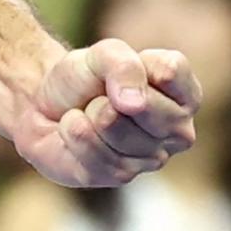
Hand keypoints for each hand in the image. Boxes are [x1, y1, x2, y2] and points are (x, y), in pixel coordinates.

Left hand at [18, 39, 200, 188]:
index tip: (119, 68)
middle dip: (109, 93)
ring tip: (88, 112)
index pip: (170, 72)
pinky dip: (74, 132)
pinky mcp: (120, 176)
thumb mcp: (102, 54)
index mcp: (185, 96)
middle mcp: (178, 131)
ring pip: (116, 129)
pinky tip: (75, 129)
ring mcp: (152, 158)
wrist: (45, 105)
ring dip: (89, 113)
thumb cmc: (84, 78)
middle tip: (100, 95)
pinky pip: (95, 152)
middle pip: (143, 106)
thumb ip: (124, 65)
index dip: (135, 62)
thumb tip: (134, 104)